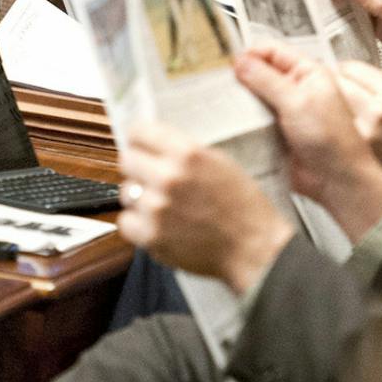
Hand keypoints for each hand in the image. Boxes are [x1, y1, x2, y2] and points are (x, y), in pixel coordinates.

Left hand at [117, 123, 294, 295]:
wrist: (256, 250)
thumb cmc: (244, 207)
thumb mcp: (220, 162)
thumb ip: (184, 152)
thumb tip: (151, 145)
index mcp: (187, 154)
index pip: (138, 132)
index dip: (139, 139)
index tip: (141, 145)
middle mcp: (168, 177)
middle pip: (127, 161)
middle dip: (139, 167)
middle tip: (152, 177)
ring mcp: (157, 208)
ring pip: (127, 192)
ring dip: (140, 198)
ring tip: (164, 206)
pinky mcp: (151, 236)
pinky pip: (126, 222)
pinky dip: (138, 225)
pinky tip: (158, 225)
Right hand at [233, 43, 381, 236]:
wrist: (336, 180)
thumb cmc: (332, 141)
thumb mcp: (298, 102)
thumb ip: (266, 79)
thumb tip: (242, 61)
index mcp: (308, 74)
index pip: (273, 51)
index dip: (251, 53)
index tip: (229, 62)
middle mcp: (296, 90)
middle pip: (260, 73)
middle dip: (241, 77)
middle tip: (220, 82)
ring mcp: (284, 111)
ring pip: (253, 97)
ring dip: (240, 100)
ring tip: (221, 102)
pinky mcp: (274, 131)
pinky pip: (252, 119)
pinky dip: (241, 119)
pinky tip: (229, 121)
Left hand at [333, 61, 381, 211]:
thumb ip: (376, 88)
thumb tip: (346, 77)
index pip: (352, 68)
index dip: (342, 70)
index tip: (338, 74)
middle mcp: (377, 109)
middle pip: (337, 84)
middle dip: (332, 86)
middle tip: (330, 92)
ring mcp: (364, 130)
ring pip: (330, 106)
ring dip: (328, 106)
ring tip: (332, 113)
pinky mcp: (355, 149)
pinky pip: (332, 127)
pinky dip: (330, 125)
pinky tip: (336, 130)